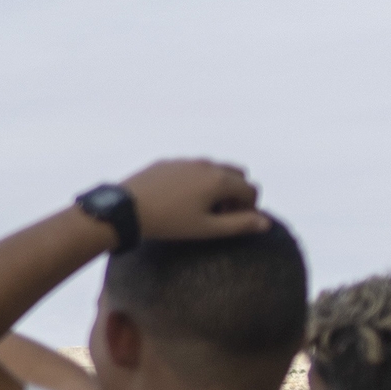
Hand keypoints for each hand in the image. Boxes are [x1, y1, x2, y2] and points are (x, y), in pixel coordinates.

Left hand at [123, 157, 266, 240]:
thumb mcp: (206, 229)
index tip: (235, 222)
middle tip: (222, 214)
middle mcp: (206, 164)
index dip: (250, 208)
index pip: (251, 189)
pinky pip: (192, 168)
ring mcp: (185, 160)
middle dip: (237, 192)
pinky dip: (197, 180)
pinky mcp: (167, 162)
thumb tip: (266, 223)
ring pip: (214, 169)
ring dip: (218, 185)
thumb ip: (239, 225)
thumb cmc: (168, 222)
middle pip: (237, 174)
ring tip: (202, 208)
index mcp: (219, 179)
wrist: (125, 209)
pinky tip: (180, 199)